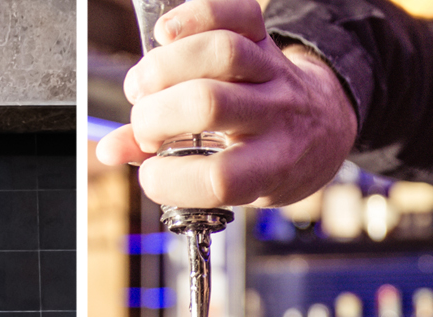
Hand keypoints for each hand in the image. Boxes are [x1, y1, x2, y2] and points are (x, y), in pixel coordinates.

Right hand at [95, 0, 356, 207]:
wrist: (322, 126)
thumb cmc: (265, 160)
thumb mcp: (232, 184)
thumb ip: (170, 168)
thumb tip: (110, 149)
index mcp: (271, 167)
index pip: (220, 178)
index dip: (169, 178)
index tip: (150, 171)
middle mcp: (277, 117)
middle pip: (209, 104)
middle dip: (156, 115)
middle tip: (145, 124)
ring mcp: (274, 74)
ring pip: (219, 52)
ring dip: (163, 67)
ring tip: (144, 86)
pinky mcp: (266, 39)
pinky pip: (235, 13)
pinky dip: (193, 16)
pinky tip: (166, 35)